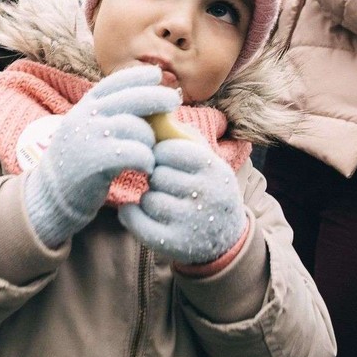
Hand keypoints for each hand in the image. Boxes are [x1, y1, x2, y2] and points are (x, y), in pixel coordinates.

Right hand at [24, 64, 180, 246]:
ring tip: (151, 152)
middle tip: (173, 102)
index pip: (115, 81)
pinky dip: (147, 159)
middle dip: (157, 97)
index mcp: (86, 105)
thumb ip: (110, 111)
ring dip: (151, 140)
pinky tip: (147, 167)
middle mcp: (87, 115)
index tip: (157, 75)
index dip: (139, 75)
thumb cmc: (80, 160)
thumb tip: (146, 95)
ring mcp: (90, 136)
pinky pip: (135, 152)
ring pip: (137, 127)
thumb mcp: (88, 127)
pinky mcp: (97, 160)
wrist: (52, 195)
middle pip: (132, 98)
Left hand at [119, 140, 246, 263]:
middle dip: (156, 178)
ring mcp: (191, 222)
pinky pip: (137, 221)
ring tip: (162, 201)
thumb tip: (152, 113)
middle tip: (166, 185)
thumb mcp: (207, 162)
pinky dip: (130, 215)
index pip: (169, 150)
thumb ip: (183, 137)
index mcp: (215, 169)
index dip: (161, 154)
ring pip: (148, 198)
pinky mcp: (174, 243)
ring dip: (148, 198)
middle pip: (158, 175)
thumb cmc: (208, 189)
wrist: (227, 239)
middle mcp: (206, 195)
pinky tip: (136, 211)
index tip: (165, 162)